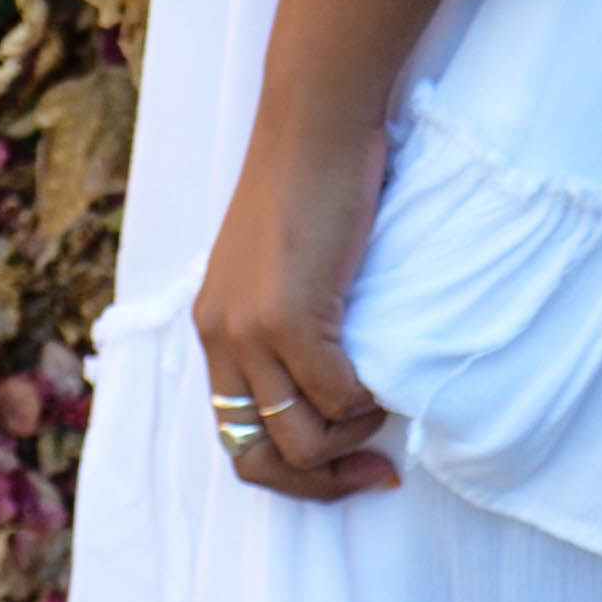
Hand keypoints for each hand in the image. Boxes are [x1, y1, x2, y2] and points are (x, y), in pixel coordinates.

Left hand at [195, 97, 403, 501]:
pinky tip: (386, 377)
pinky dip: (369, 401)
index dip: (292, 473)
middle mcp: (220, 337)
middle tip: (375, 468)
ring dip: (352, 436)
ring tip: (382, 403)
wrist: (316, 121)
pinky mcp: (287, 317)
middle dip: (321, 480)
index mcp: (214, 328)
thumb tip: (328, 383)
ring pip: (300, 440)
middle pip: (259, 458)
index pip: (235, 438)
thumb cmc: (314, 178)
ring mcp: (250, 332)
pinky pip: (336, 397)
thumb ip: (286, 319)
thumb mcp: (282, 264)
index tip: (348, 465)